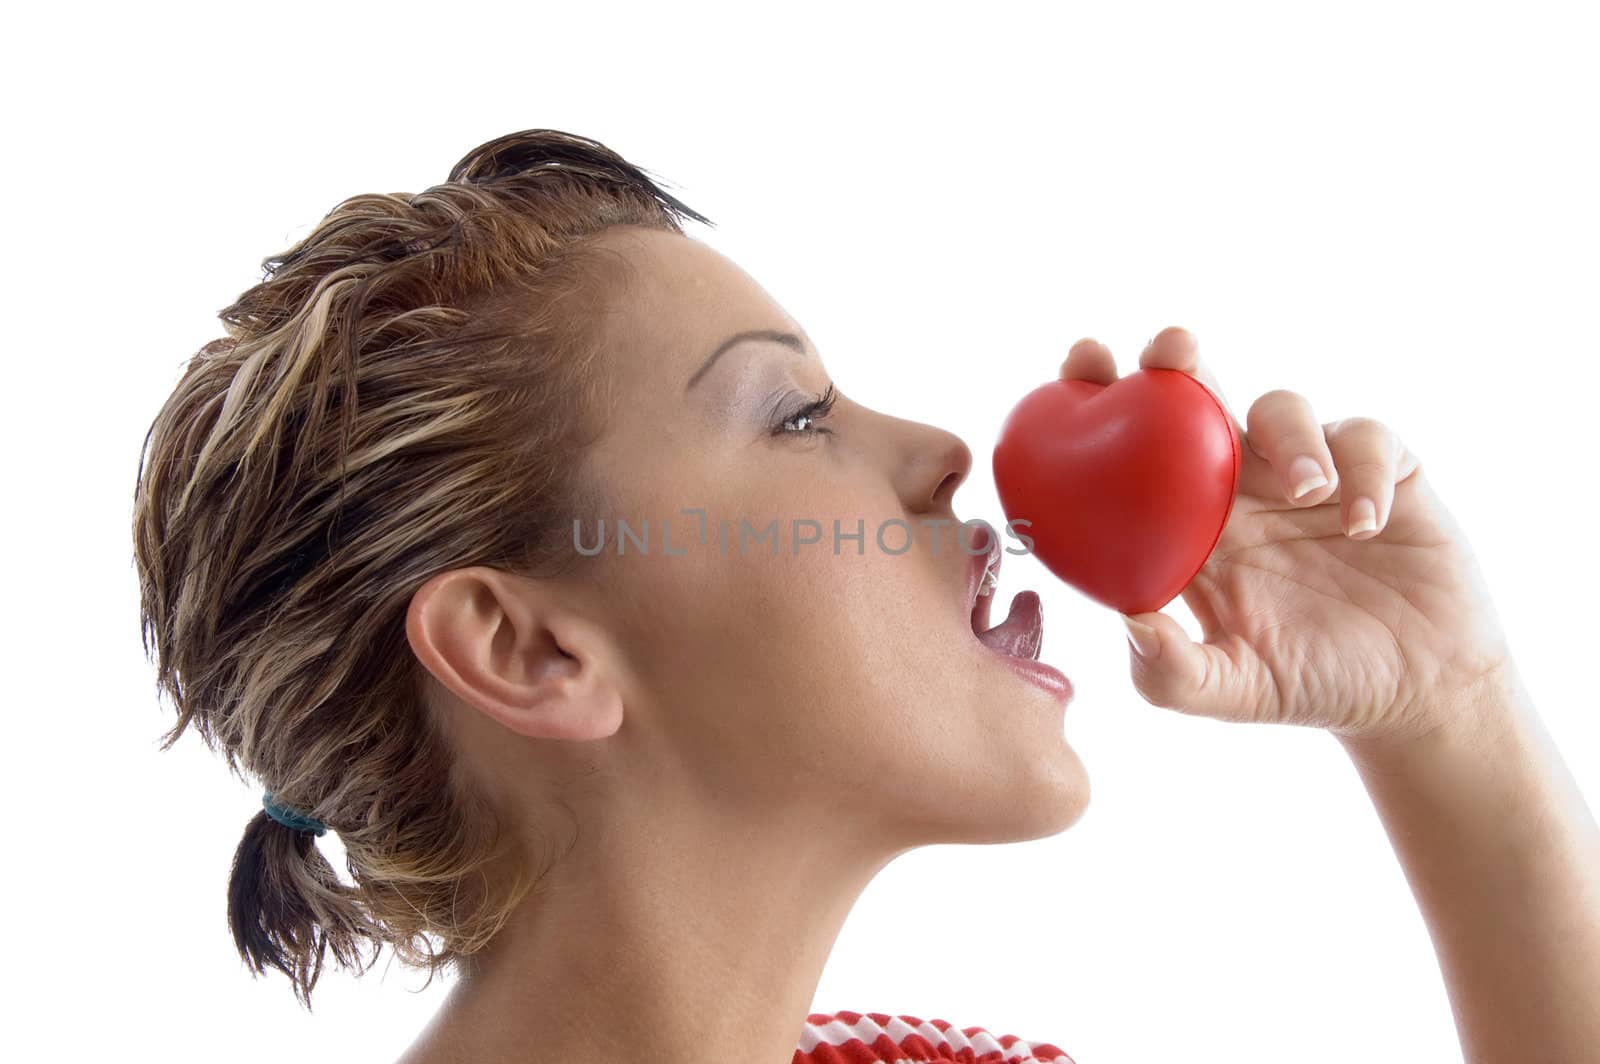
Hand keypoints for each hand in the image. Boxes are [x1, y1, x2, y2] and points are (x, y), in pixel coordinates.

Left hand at [1064, 326, 1513, 745]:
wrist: (1412, 698)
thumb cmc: (1307, 685)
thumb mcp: (1230, 691)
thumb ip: (1171, 672)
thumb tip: (1129, 623)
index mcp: (1189, 525)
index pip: (1131, 450)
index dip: (1101, 398)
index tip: (1079, 363)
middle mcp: (1240, 488)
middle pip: (1198, 400)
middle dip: (1176, 362)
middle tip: (1171, 350)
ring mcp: (1310, 474)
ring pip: (1283, 409)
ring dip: (1287, 438)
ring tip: (1305, 491)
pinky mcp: (1384, 473)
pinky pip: (1367, 441)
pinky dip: (1362, 473)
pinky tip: (1362, 525)